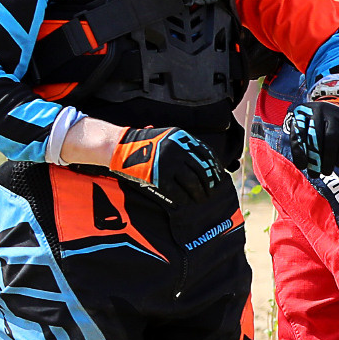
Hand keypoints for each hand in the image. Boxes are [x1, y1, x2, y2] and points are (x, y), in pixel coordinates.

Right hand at [106, 126, 223, 202]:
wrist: (120, 147)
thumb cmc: (144, 143)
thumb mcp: (167, 136)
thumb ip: (184, 146)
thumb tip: (205, 162)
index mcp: (182, 138)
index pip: (206, 155)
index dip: (214, 168)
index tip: (218, 178)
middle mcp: (178, 149)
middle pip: (201, 171)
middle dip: (208, 184)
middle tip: (211, 192)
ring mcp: (168, 163)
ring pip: (192, 183)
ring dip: (199, 193)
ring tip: (201, 198)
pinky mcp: (158, 177)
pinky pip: (176, 191)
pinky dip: (182, 198)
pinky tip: (185, 202)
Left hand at [283, 98, 338, 176]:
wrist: (334, 106)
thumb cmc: (314, 123)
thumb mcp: (302, 127)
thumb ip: (299, 143)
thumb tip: (302, 165)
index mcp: (303, 111)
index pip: (299, 132)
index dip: (299, 150)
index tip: (302, 166)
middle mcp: (319, 110)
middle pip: (316, 135)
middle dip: (316, 157)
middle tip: (315, 174)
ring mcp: (336, 114)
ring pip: (332, 137)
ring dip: (329, 157)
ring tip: (326, 171)